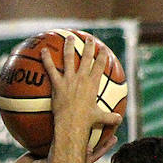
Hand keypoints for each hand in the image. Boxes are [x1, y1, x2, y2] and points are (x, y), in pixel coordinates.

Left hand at [41, 34, 122, 162]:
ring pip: (69, 58)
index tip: (103, 49)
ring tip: (69, 37)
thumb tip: (119, 120)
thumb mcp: (100, 118)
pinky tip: (42, 51)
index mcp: (93, 83)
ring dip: (69, 46)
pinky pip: (50, 69)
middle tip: (89, 39)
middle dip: (89, 46)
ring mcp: (69, 79)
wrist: (72, 124)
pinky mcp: (57, 84)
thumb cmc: (86, 122)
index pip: (100, 65)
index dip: (102, 56)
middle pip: (86, 57)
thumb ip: (110, 117)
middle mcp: (82, 78)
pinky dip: (46, 59)